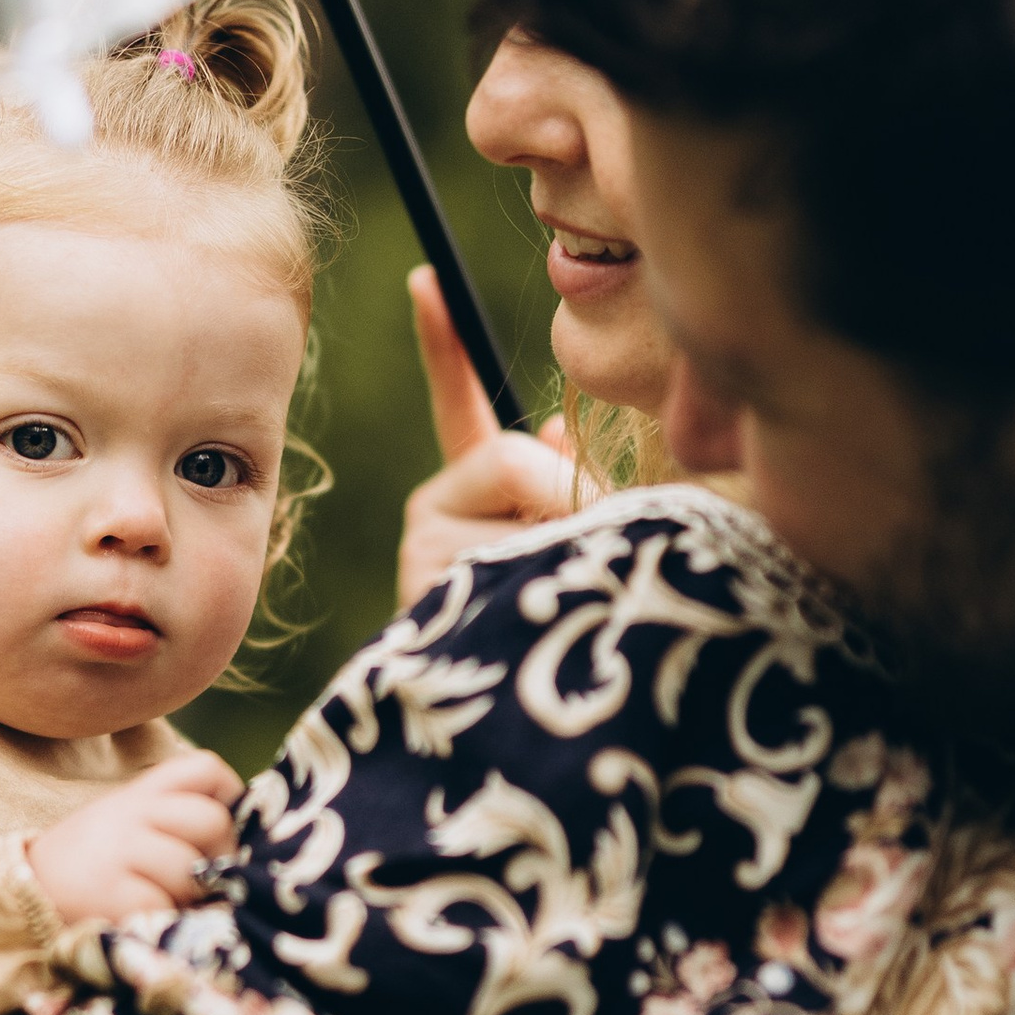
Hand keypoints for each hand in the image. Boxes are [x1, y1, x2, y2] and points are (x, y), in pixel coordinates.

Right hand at [27, 748, 242, 928]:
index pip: (204, 769)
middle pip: (211, 821)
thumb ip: (173, 822)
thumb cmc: (91, 867)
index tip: (219, 832)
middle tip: (198, 882)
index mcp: (139, 793)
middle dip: (218, 858)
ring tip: (159, 903)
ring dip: (185, 898)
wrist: (22, 896)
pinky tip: (136, 920)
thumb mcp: (126, 826)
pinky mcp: (109, 892)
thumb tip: (242, 846)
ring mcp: (117, 850)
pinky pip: (162, 906)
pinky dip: (157, 921)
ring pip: (191, 870)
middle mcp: (128, 813)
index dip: (230, 798)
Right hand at [396, 265, 596, 607]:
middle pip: (511, 456)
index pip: (457, 407)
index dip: (442, 344)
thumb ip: (574, 478)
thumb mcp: (590, 537)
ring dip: (562, 539)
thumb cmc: (580, 632)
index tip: (424, 280)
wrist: (533, 735)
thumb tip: (545, 428)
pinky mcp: (427, 592)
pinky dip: (537, 573)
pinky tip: (526, 613)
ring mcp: (425, 557)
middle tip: (586, 555)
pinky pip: (502, 549)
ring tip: (561, 602)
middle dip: (567, 494)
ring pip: (517, 499)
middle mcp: (435, 517)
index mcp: (474, 498)